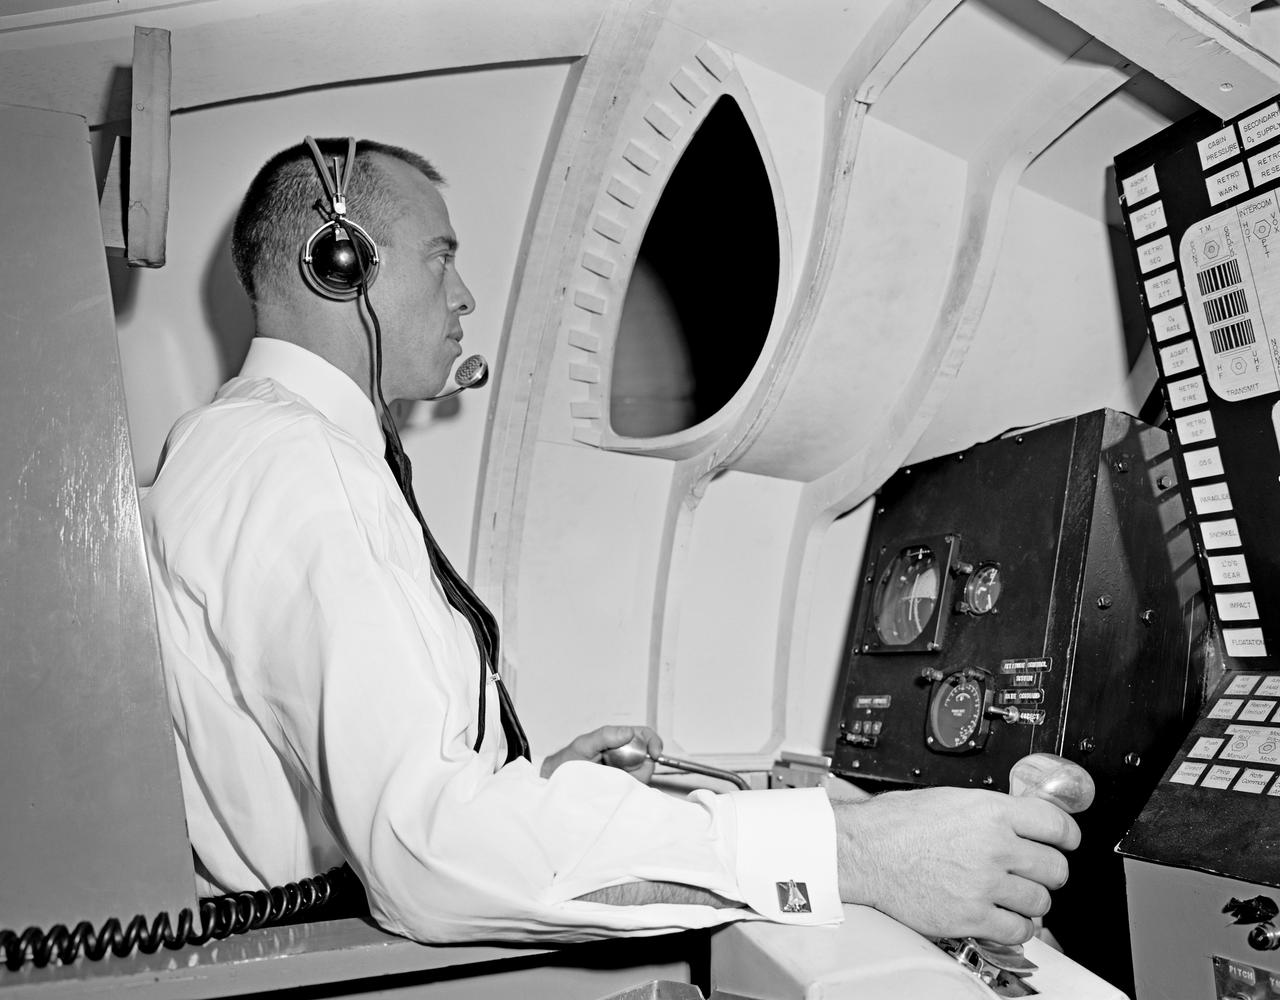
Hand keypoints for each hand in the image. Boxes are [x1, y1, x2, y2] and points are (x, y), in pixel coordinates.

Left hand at [541, 725, 662, 782]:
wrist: (554, 786)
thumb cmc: (566, 763)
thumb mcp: (583, 744)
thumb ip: (606, 736)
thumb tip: (630, 732)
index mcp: (618, 741)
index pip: (644, 736)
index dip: (654, 742)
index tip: (655, 753)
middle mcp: (624, 756)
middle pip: (649, 758)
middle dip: (642, 765)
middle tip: (623, 770)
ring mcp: (624, 775)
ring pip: (643, 776)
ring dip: (632, 778)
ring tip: (608, 779)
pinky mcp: (622, 791)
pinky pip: (634, 791)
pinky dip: (627, 790)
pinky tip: (610, 789)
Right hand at [833, 787, 1078, 944]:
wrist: (863, 851)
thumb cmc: (895, 824)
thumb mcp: (950, 799)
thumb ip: (990, 812)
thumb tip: (1020, 822)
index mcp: (990, 811)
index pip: (1057, 825)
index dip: (1067, 836)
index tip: (1064, 843)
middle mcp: (993, 846)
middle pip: (1055, 868)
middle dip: (1048, 871)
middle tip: (1034, 872)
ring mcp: (984, 884)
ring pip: (1040, 902)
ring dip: (1031, 901)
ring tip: (1013, 896)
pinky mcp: (971, 916)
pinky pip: (1018, 931)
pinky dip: (1016, 928)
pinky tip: (1002, 917)